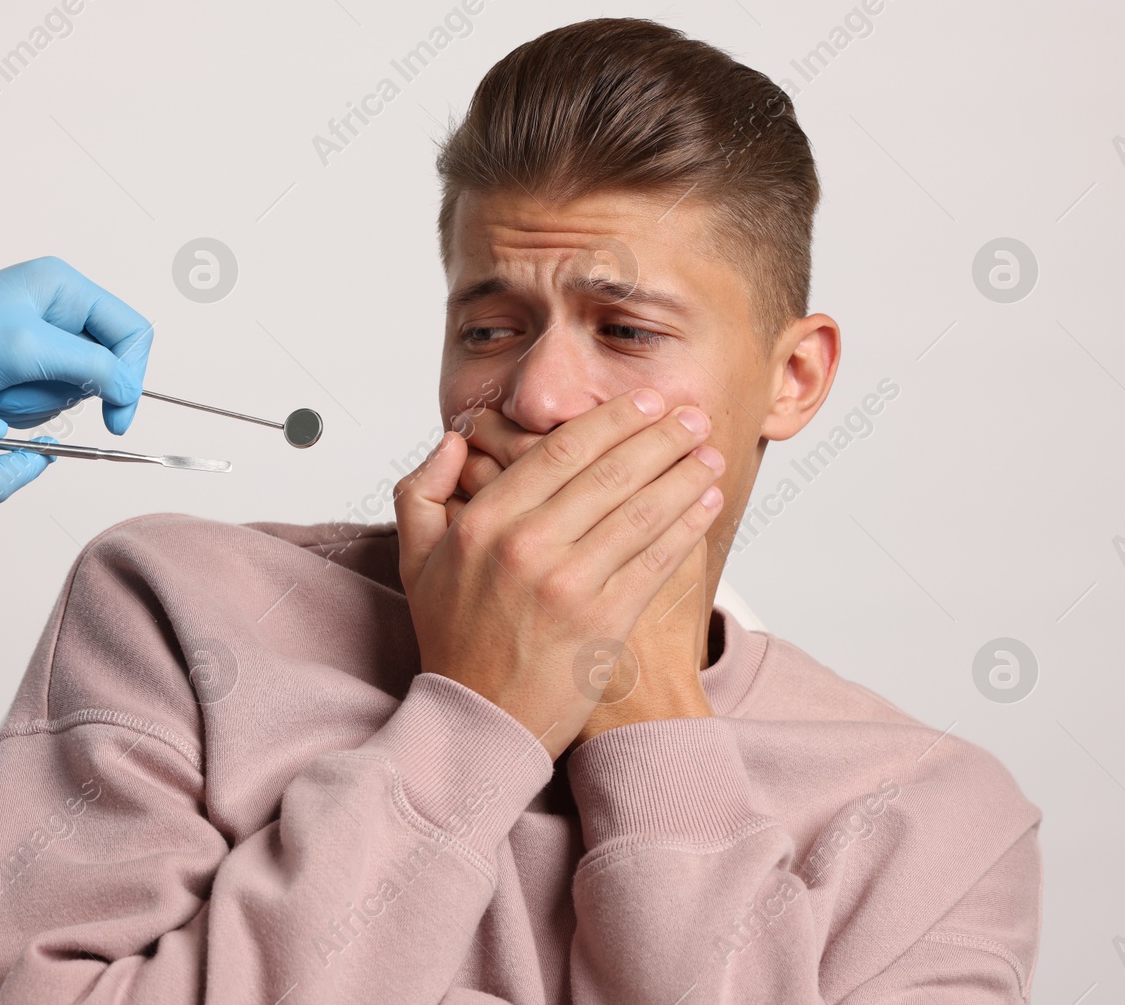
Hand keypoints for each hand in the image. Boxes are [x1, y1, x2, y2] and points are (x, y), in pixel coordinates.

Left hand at [0, 256, 153, 433]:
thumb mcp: (25, 347)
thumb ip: (89, 364)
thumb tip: (128, 390)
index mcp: (63, 287)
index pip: (132, 332)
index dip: (132, 374)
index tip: (116, 417)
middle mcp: (55, 311)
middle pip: (104, 367)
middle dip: (63, 390)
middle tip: (17, 386)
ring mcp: (35, 345)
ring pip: (71, 394)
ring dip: (34, 404)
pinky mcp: (14, 374)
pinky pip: (42, 407)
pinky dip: (17, 413)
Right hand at [394, 390, 723, 759]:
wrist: (478, 722)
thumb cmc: (453, 640)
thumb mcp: (415, 560)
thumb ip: (422, 492)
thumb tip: (453, 444)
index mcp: (483, 524)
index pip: (558, 452)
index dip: (609, 421)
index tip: (642, 402)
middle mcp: (526, 547)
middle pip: (609, 472)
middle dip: (659, 436)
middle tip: (691, 415)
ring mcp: (568, 584)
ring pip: (640, 510)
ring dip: (683, 474)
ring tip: (710, 452)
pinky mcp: (604, 620)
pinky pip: (656, 559)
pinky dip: (688, 524)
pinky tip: (707, 502)